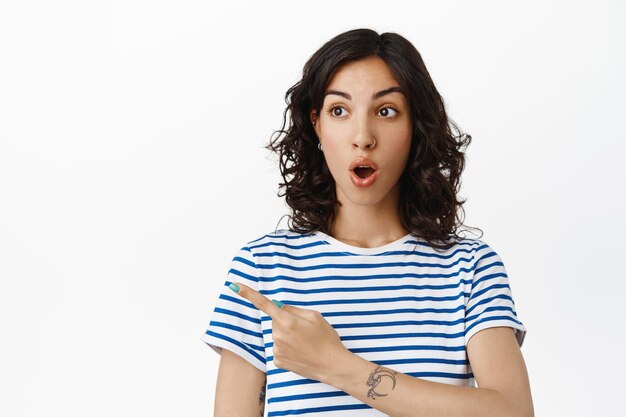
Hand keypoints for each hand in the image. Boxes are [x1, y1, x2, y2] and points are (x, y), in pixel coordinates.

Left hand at [229, 281, 348, 382]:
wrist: (331, 365)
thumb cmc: (326, 339)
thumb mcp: (315, 316)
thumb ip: (294, 310)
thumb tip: (279, 307)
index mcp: (287, 321)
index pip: (264, 304)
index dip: (248, 294)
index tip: (234, 286)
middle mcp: (278, 335)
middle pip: (276, 321)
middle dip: (286, 322)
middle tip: (305, 331)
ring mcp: (277, 349)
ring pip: (277, 335)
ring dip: (287, 336)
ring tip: (305, 343)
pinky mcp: (277, 361)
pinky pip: (279, 348)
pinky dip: (288, 348)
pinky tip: (300, 353)